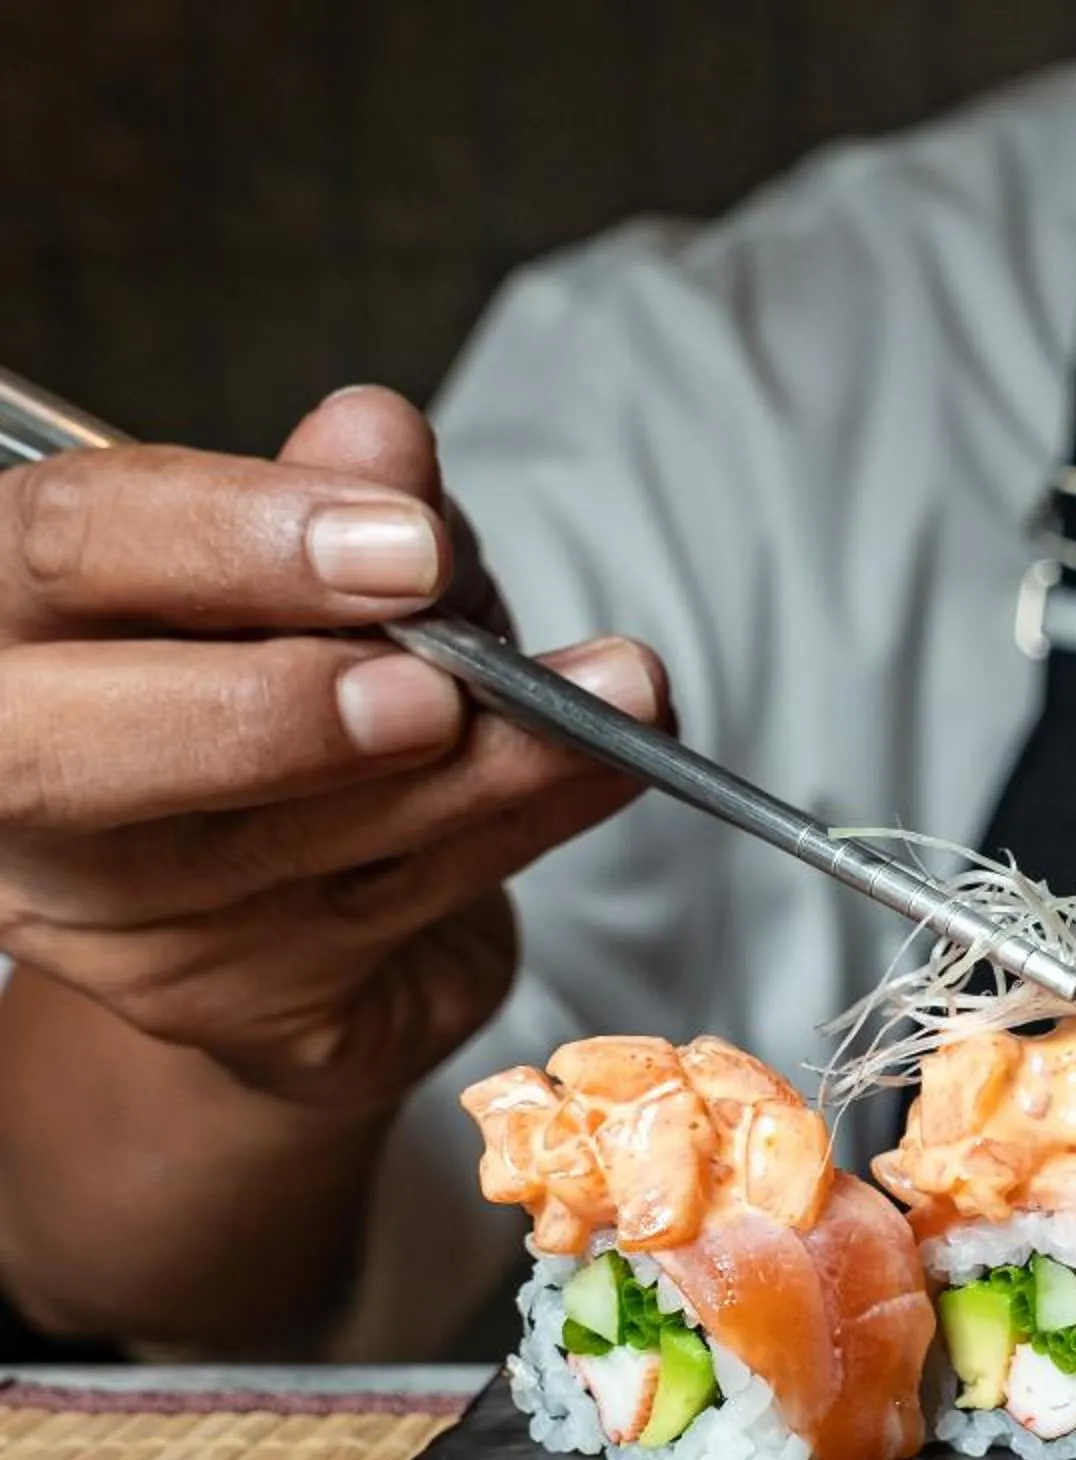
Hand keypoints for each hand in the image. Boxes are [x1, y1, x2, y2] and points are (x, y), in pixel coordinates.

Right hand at [0, 386, 665, 1116]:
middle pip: (77, 752)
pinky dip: (524, 824)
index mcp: (5, 623)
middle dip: (281, 708)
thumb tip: (378, 440)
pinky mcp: (232, 1002)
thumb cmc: (271, 682)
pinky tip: (605, 766)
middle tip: (440, 680)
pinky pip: (403, 903)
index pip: (62, 553)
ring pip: (296, 838)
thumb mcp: (304, 564)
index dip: (228, 540)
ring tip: (612, 693)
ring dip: (482, 762)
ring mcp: (112, 915)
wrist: (285, 899)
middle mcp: (18, 783)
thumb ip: (328, 500)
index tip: (403, 537)